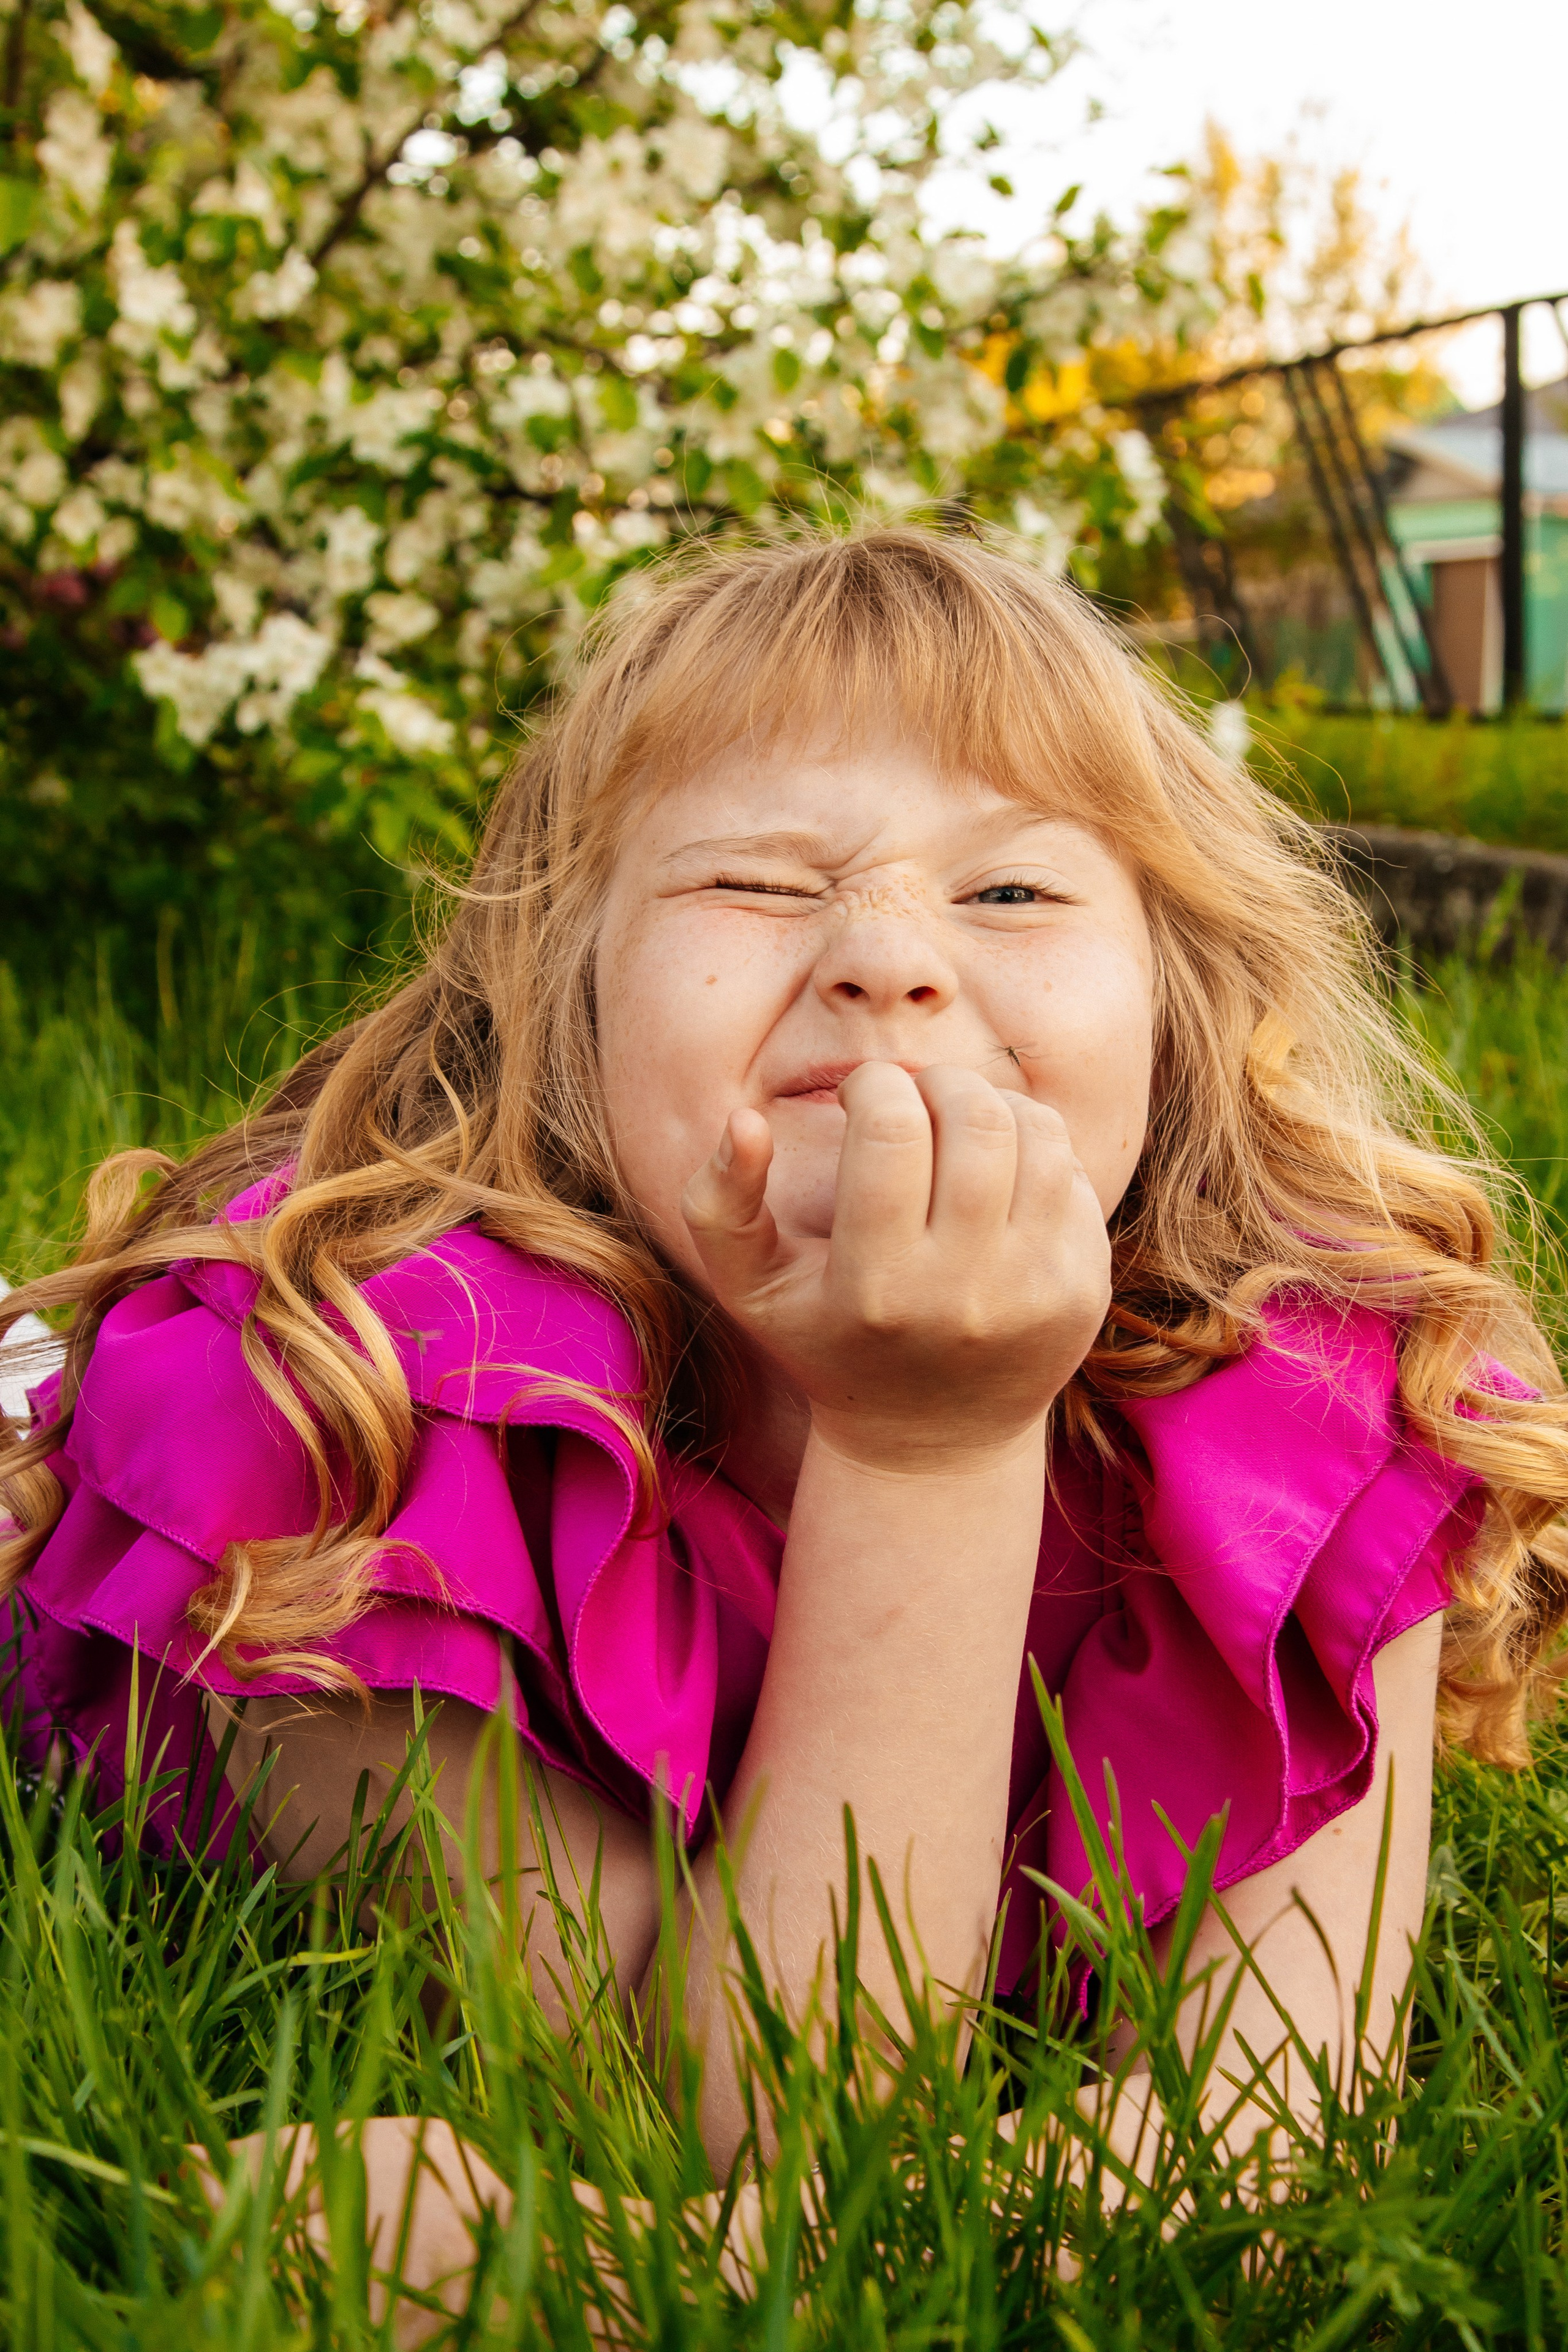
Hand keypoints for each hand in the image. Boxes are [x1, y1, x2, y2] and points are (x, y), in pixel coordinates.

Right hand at [680, 1062, 1109, 1472]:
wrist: (933, 1439)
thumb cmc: (828, 1341)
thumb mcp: (752, 1287)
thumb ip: (719, 1203)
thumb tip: (745, 1118)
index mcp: (876, 1287)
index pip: (891, 1131)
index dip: (872, 1086)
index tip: (859, 1097)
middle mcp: (964, 1293)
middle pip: (973, 1120)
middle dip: (937, 1083)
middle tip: (913, 1100)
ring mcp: (1037, 1293)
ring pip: (1035, 1133)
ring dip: (990, 1104)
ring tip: (955, 1124)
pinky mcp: (1084, 1290)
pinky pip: (1072, 1173)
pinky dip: (1034, 1149)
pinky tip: (995, 1175)